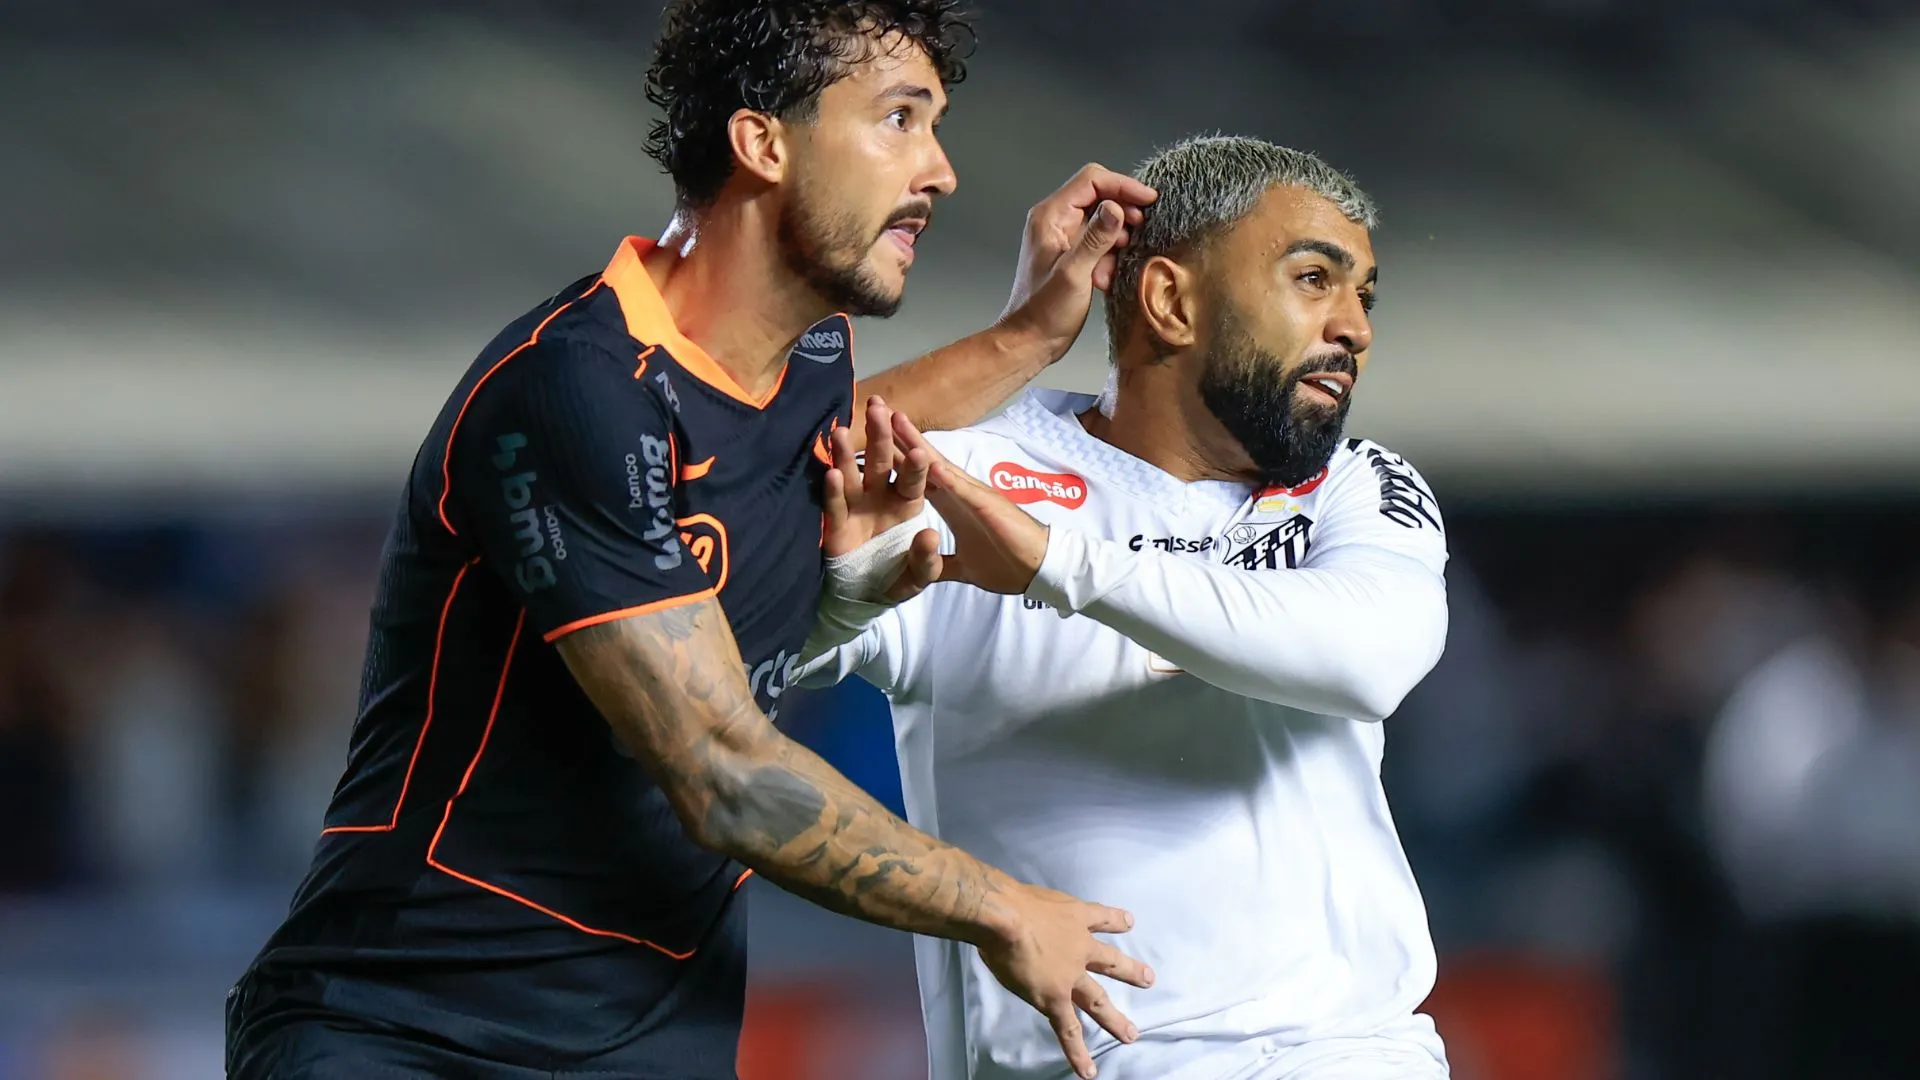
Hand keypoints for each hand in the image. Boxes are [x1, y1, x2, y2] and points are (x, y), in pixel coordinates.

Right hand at [822, 397, 943, 602]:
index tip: (918, 447)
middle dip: (879, 435)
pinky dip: (832, 490)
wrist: (865, 596)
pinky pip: (834, 504)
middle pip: (880, 462)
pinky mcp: (836, 523)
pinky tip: (830, 474)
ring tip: (840, 431)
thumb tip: (929, 534)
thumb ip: (926, 559)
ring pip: (852, 474)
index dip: (915, 463)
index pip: (913, 478)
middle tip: (876, 407)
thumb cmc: (896, 579)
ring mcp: (857, 507)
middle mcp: (881, 497)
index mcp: (908, 503)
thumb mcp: (918, 576)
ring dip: (845, 454)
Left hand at [892, 412, 1050, 594]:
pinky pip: (964, 491)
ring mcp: (973, 497)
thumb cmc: (1006, 564)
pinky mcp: (987, 508)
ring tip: (894, 419)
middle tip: (874, 408)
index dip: (894, 457)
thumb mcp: (962, 567)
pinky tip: (929, 462)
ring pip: (939, 466)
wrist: (1039, 570)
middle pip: (923, 460)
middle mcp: (958, 493)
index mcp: (950, 505)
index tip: (869, 438)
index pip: (915, 476)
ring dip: (917, 444)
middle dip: (898, 436)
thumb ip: (940, 563)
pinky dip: (946, 477)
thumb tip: (923, 564)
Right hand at [977, 881, 1154, 1079]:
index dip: (1116, 920)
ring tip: (1130, 1035)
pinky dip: (1078, 1052)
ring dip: (1114, 1019)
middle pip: (1110, 961)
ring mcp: (1070, 977)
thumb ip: (1034, 908)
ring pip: (1097, 1001)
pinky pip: (1068, 1030)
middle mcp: (1079, 948)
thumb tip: (1018, 914)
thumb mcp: (1034, 896)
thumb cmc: (1012, 901)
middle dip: (1130, 971)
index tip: (1129, 922)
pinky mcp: (1055, 999)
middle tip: (1149, 979)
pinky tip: (1089, 1071)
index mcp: (1074, 918)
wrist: (1006, 919)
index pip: (1100, 918)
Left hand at [997, 164, 1157, 360]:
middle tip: (1145, 226)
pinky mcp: (1072, 255)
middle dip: (1124, 209)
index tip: (1149, 199)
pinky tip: (1108, 277)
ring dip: (1117, 237)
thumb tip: (1116, 209)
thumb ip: (1095, 239)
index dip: (1122, 186)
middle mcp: (1055, 221)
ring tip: (1123, 259)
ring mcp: (1063, 237)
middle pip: (1098, 196)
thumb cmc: (1044, 311)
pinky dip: (1109, 255)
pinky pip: (1098, 242)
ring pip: (1101, 220)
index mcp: (1050, 216)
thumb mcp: (1074, 274)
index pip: (1091, 181)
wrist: (1030, 340)